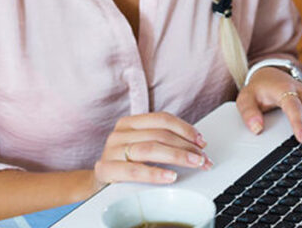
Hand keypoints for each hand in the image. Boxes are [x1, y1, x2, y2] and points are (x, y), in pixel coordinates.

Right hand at [93, 112, 210, 188]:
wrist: (98, 182)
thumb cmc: (125, 163)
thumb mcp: (142, 147)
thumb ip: (164, 141)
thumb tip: (198, 145)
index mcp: (130, 123)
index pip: (162, 119)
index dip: (185, 129)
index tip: (201, 141)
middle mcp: (120, 133)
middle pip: (160, 134)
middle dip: (186, 146)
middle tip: (203, 158)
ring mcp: (112, 150)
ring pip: (150, 148)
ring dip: (177, 156)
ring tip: (194, 164)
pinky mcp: (106, 169)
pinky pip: (134, 170)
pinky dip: (155, 173)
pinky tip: (170, 176)